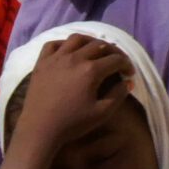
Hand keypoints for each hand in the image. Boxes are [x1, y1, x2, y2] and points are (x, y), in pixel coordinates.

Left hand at [12, 32, 132, 152]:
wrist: (39, 129)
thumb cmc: (71, 123)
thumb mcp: (102, 113)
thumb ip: (118, 94)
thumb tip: (127, 81)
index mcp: (91, 70)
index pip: (116, 59)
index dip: (127, 65)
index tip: (129, 74)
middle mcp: (74, 58)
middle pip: (99, 45)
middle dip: (113, 51)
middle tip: (116, 61)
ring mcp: (55, 59)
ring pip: (77, 39)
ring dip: (90, 41)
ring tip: (96, 50)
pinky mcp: (41, 63)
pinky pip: (53, 44)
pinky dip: (64, 44)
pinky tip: (69, 51)